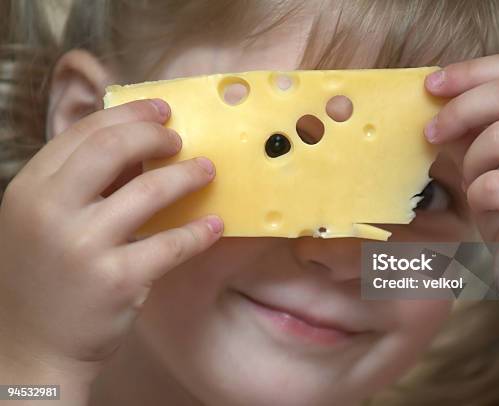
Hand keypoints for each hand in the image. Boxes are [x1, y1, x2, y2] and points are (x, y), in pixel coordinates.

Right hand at [0, 99, 222, 381]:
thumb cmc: (45, 277)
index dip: (128, 115)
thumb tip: (138, 146)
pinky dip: (199, 232)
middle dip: (155, 134)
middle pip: (112, 148)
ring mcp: (83, 245)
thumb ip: (80, 184)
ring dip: (188, 175)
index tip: (160, 110)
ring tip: (208, 171)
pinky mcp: (116, 279)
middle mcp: (50, 211)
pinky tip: (215, 225)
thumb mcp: (44, 222)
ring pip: (149, 191)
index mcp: (30, 189)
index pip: (83, 133)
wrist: (31, 348)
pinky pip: (171, 244)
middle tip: (181, 137)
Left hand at [424, 52, 498, 297]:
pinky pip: (495, 183)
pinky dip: (477, 197)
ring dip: (471, 164)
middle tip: (429, 133)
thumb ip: (472, 125)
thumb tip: (433, 93)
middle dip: (457, 109)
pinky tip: (490, 211)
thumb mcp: (490, 158)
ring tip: (477, 186)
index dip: (470, 70)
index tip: (431, 84)